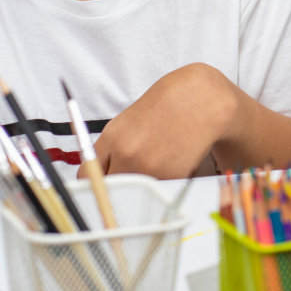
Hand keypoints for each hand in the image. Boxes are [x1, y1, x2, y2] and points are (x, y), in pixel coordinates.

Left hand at [87, 63, 241, 178]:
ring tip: (157, 162)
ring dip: (142, 185)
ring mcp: (149, 168)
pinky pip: (158, 190)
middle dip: (116, 185)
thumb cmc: (168, 105)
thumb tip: (97, 173)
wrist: (204, 99)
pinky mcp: (171, 177)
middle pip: (108, 187)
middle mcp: (127, 155)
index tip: (97, 185)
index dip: (92, 181)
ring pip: (134, 191)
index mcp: (112, 138)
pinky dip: (162, 183)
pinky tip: (173, 162)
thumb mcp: (128, 122)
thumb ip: (111, 148)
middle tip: (130, 175)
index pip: (87, 175)